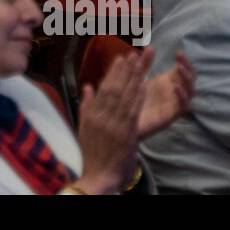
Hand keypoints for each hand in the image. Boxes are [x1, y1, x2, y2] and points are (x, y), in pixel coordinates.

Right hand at [73, 51, 145, 193]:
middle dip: (124, 70)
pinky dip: (138, 97)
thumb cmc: (92, 152)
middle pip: (114, 89)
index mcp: (92, 114)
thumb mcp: (84, 127)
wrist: (98, 175)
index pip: (103, 88)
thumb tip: (87, 86)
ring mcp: (114, 125)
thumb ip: (86, 105)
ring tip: (140, 63)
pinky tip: (144, 85)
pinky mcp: (126, 134)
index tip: (119, 58)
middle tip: (132, 54)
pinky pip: (133, 111)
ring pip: (124, 97)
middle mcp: (102, 117)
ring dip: (133, 79)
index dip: (113, 72)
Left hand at [138, 50, 195, 138]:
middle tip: (180, 58)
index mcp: (167, 83)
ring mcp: (172, 105)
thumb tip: (149, 46)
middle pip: (189, 80)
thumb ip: (143, 64)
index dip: (184, 62)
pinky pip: (182, 108)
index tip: (178, 52)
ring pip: (189, 93)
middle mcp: (173, 93)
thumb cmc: (130, 99)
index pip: (183, 70)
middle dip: (188, 68)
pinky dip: (182, 97)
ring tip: (180, 69)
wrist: (120, 124)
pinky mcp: (169, 117)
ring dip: (187, 81)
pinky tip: (176, 88)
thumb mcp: (136, 78)